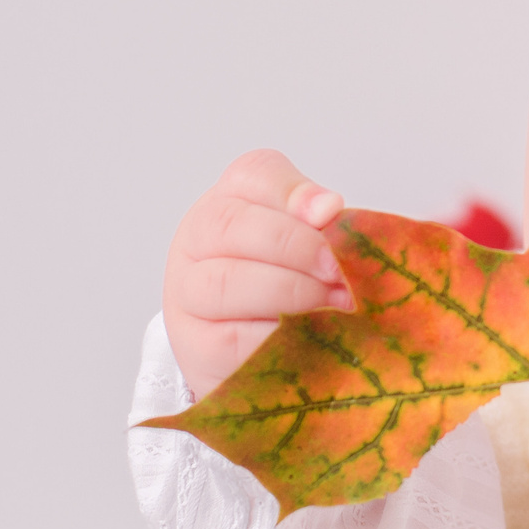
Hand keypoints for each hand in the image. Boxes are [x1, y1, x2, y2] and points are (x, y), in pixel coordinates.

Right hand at [161, 149, 350, 400]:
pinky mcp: (197, 346)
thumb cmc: (287, 286)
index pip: (252, 175)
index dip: (292, 191)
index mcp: (228, 201)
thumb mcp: (306, 244)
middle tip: (339, 270)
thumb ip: (318, 222)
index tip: (332, 210)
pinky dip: (278, 336)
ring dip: (291, 292)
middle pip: (232, 224)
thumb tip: (328, 207)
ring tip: (336, 304)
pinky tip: (312, 337)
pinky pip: (234, 338)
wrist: (248, 353)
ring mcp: (189, 294)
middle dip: (295, 245)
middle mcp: (197, 241)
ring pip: (226, 282)